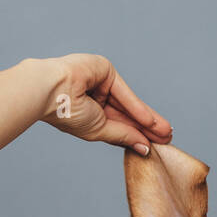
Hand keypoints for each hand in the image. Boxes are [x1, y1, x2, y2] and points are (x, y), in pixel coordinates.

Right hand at [41, 54, 172, 153]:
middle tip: (167, 138)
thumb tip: (144, 147)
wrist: (49, 92)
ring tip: (165, 132)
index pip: (119, 125)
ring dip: (148, 119)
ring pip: (129, 105)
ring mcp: (100, 82)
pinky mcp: (104, 69)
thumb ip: (123, 136)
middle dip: (147, 128)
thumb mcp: (99, 130)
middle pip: (128, 115)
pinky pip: (124, 92)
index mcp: (89, 113)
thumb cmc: (65, 112)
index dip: (138, 135)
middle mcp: (96, 97)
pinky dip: (137, 108)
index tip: (155, 146)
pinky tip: (151, 122)